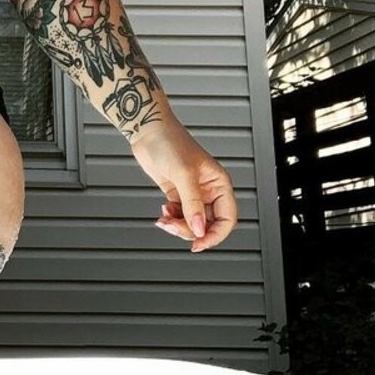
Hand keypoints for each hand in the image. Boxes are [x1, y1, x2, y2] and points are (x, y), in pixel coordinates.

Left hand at [128, 117, 237, 252]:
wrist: (148, 131)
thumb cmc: (170, 142)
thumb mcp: (183, 173)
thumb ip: (192, 203)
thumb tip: (198, 228)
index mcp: (219, 183)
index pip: (227, 219)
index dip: (215, 235)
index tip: (199, 243)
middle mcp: (209, 190)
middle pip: (208, 224)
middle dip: (191, 230)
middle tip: (173, 227)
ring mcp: (192, 192)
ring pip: (192, 222)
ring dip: (179, 225)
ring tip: (165, 220)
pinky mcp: (177, 193)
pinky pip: (180, 215)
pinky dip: (172, 218)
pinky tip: (164, 212)